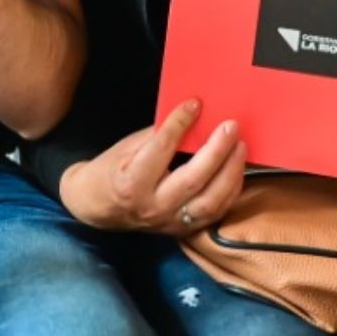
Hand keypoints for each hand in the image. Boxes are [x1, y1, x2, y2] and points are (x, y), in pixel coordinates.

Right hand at [57, 100, 248, 234]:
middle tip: (231, 127)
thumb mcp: (125, 149)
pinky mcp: (182, 230)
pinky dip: (230, 190)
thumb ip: (158, 137)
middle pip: (193, 179)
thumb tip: (191, 117)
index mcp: (131, 184)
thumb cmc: (110, 173)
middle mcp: (152, 207)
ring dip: (231, 172)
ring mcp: (169, 222)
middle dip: (217, 150)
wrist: (96, 207)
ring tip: (241, 147)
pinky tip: (236, 170)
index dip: (180, 124)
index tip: (194, 105)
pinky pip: (215, 212)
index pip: (161, 150)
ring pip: (210, 201)